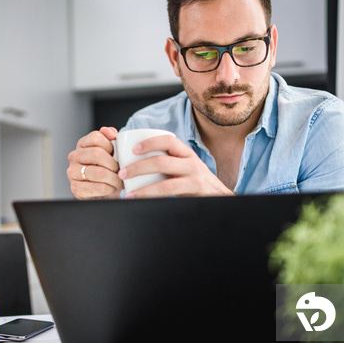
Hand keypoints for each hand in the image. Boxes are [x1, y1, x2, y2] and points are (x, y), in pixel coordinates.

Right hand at [67, 127, 122, 199]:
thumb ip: (111, 138)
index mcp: (82, 144)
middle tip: (121, 170)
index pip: (95, 137)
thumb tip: (111, 132)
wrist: (98, 191)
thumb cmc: (105, 168)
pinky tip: (112, 188)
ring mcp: (73, 172)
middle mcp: (75, 156)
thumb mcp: (109, 151)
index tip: (115, 153)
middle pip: (97, 154)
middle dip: (113, 164)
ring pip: (99, 172)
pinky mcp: (76, 188)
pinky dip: (109, 189)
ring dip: (114, 178)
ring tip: (119, 181)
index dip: (110, 145)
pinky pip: (98, 188)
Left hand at [117, 135, 234, 197]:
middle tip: (123, 173)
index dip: (150, 142)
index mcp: (185, 153)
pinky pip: (173, 197)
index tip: (133, 149)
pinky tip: (144, 203)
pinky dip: (155, 200)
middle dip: (138, 167)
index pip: (168, 140)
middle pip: (162, 162)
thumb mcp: (184, 166)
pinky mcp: (196, 194)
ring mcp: (195, 179)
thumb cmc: (195, 181)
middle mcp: (192, 163)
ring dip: (144, 190)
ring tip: (129, 194)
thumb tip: (134, 161)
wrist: (220, 196)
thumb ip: (166, 161)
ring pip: (166, 184)